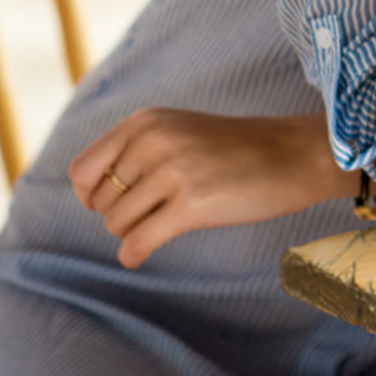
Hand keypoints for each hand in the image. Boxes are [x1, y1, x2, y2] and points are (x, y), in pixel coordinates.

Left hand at [68, 109, 355, 268]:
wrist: (293, 154)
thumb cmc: (236, 148)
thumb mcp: (178, 130)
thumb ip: (134, 149)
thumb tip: (84, 191)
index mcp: (146, 121)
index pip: (83, 170)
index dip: (91, 194)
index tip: (116, 202)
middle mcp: (153, 141)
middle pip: (99, 202)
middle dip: (119, 214)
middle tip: (154, 211)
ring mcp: (172, 171)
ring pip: (116, 224)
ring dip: (134, 232)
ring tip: (164, 222)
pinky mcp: (190, 205)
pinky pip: (137, 243)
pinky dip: (134, 254)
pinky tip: (142, 254)